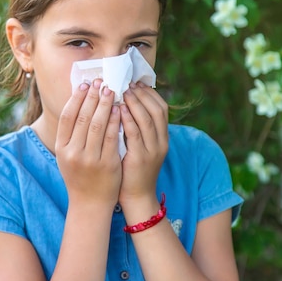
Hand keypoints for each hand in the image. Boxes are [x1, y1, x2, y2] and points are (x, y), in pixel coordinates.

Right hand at [55, 80, 121, 206]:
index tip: (85, 84)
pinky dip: (116, 121)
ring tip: (110, 91)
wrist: (90, 203)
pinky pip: (112, 137)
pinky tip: (120, 109)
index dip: (76, 98)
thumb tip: (78, 102)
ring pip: (98, 125)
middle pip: (83, 118)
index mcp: (61, 148)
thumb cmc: (79, 175)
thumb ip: (71, 134)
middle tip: (100, 82)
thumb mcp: (67, 155)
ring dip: (105, 105)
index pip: (67, 117)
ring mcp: (90, 159)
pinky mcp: (107, 164)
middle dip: (92, 97)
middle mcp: (73, 153)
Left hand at [119, 82, 168, 205]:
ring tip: (122, 91)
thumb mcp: (141, 146)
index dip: (149, 94)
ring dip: (134, 102)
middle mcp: (161, 142)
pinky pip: (135, 133)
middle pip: (156, 110)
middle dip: (142, 94)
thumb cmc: (133, 169)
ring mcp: (152, 150)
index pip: (161, 108)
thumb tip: (125, 104)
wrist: (137, 197)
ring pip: (146, 119)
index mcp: (163, 138)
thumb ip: (138, 128)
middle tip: (127, 83)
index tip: (135, 83)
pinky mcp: (140, 158)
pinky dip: (127, 118)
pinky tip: (118, 109)